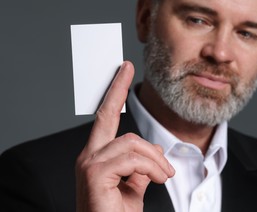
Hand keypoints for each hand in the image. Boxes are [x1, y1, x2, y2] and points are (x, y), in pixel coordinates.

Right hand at [75, 61, 174, 211]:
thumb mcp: (134, 188)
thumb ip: (140, 168)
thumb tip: (152, 151)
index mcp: (99, 156)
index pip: (106, 116)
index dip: (115, 91)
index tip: (124, 69)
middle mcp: (89, 155)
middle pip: (108, 115)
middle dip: (118, 87)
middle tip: (128, 69)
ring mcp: (88, 164)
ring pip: (131, 142)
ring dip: (155, 159)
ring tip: (166, 176)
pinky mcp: (93, 174)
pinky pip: (131, 158)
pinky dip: (151, 168)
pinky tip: (158, 180)